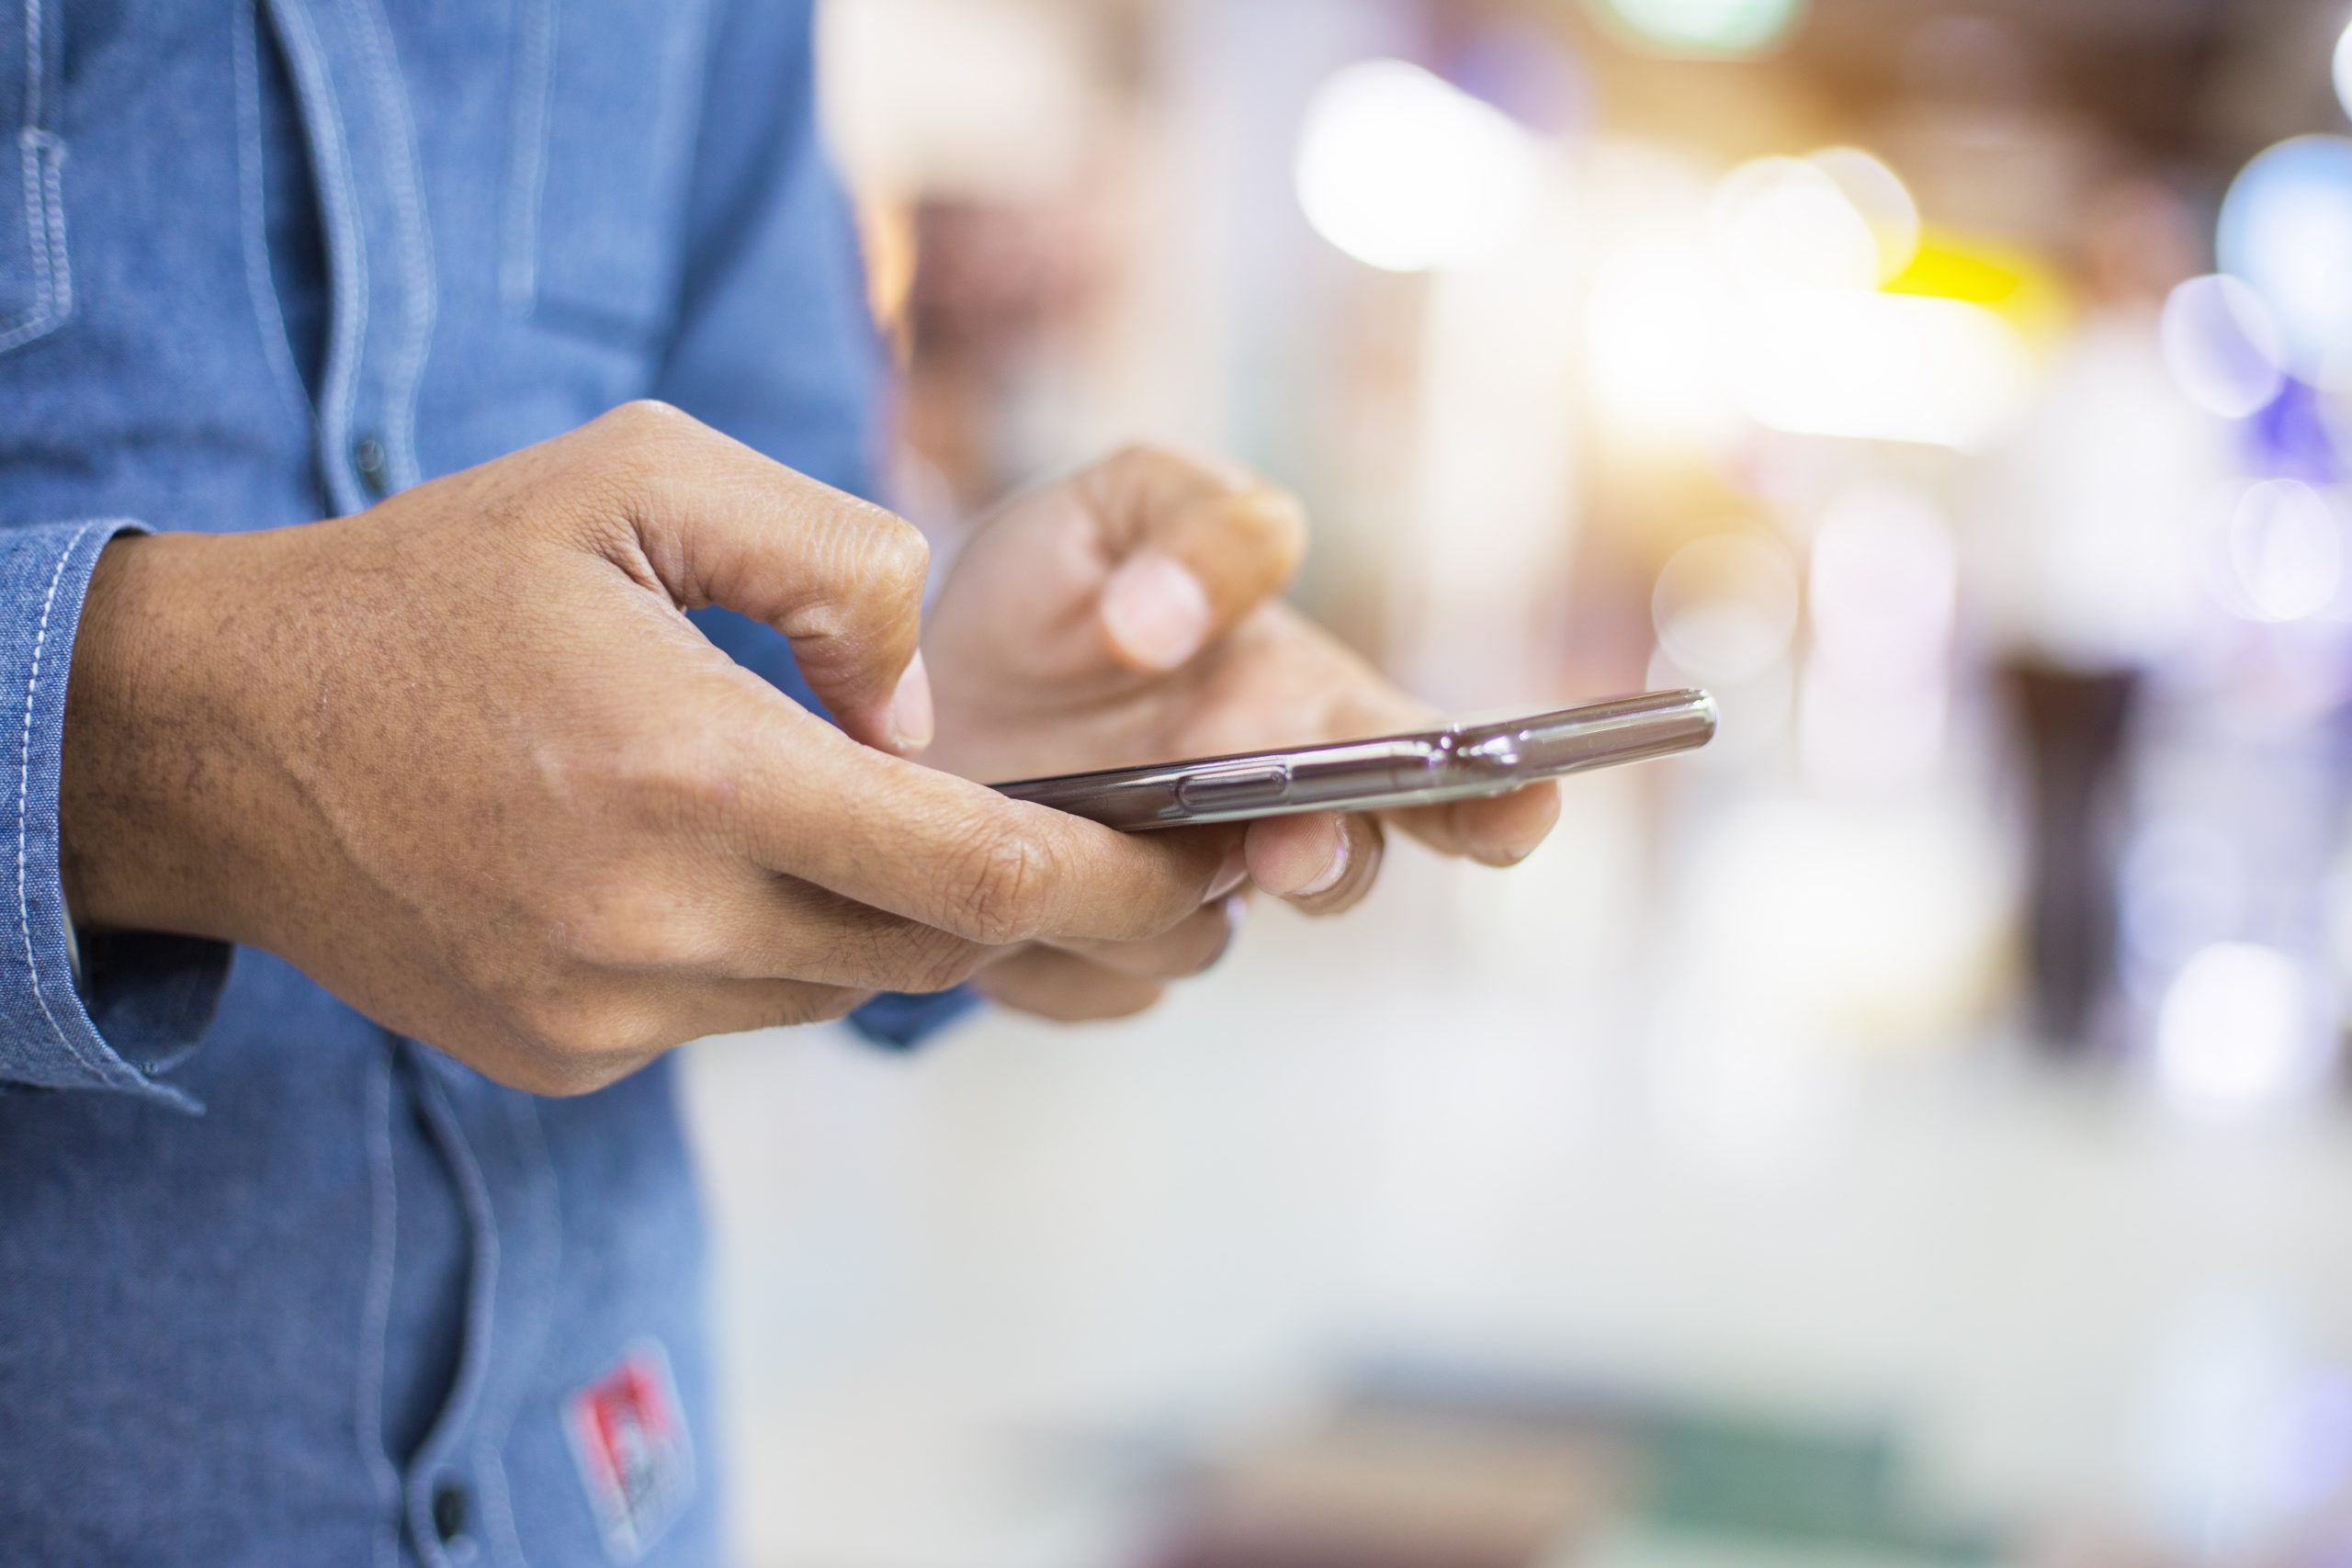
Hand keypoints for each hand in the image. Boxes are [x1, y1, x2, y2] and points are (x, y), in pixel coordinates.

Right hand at [61, 404, 1242, 1091]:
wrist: (225, 733)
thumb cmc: (443, 580)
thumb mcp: (641, 473)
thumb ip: (835, 567)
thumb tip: (928, 721)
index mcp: (691, 771)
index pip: (976, 873)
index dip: (1117, 880)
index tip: (1204, 869)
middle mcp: (654, 923)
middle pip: (933, 949)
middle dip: (1047, 911)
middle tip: (1138, 870)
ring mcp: (606, 1011)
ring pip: (841, 982)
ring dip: (891, 913)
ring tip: (881, 821)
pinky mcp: (567, 1056)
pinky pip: (737, 1011)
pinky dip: (775, 943)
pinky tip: (721, 860)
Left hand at [921, 446, 1560, 1020]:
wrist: (899, 695)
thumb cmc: (1044, 595)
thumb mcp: (1110, 505)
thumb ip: (1191, 522)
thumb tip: (1168, 624)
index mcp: (1304, 710)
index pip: (1425, 762)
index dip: (1494, 792)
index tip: (1526, 800)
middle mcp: (1265, 822)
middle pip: (1340, 868)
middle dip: (1327, 860)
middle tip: (1284, 844)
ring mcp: (1179, 903)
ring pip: (1199, 937)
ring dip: (1146, 895)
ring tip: (1070, 834)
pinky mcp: (1090, 967)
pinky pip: (1097, 985)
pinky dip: (1052, 945)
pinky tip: (1002, 891)